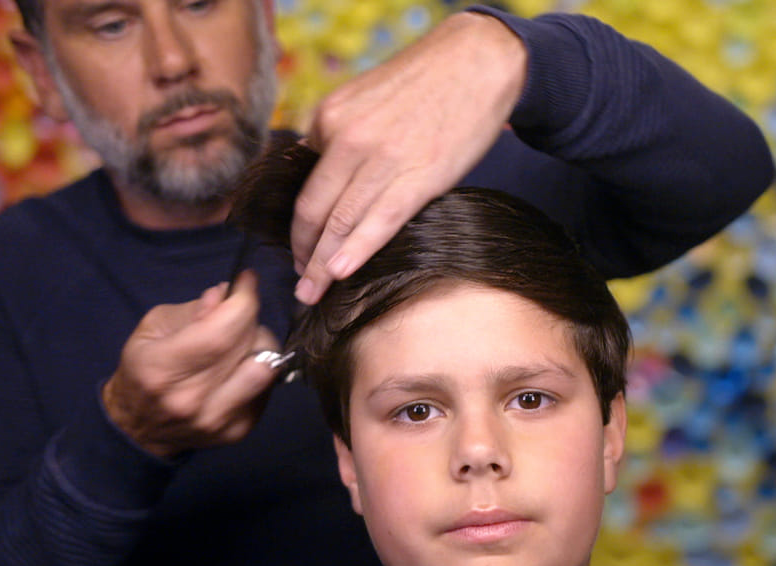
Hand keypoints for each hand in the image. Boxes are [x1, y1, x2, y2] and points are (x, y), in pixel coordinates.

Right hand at [101, 271, 282, 457]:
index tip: (247, 281)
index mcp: (163, 369)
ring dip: (259, 345)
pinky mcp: (239, 431)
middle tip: (236, 313)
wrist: (138, 428)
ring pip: (267, 368)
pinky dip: (257, 369)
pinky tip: (238, 367)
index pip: (220, 332)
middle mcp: (193, 399)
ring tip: (241, 342)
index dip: (243, 301)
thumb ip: (192, 311)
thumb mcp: (152, 329)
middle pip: (249, 346)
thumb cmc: (143, 370)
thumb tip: (226, 295)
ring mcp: (219, 420)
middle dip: (249, 318)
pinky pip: (267, 388)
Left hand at [290, 11, 527, 303]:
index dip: (298, 226)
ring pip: (340, 222)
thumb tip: (324, 177)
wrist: (477, 63)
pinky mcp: (418, 178)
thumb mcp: (364, 98)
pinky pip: (379, 222)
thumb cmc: (424, 82)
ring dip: (322, 265)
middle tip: (300, 284)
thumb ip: (339, 135)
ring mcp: (381, 160)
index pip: (303, 185)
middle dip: (303, 254)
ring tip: (313, 293)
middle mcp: (346, 138)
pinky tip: (340, 273)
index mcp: (328, 118)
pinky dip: (356, 250)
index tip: (299, 251)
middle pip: (313, 210)